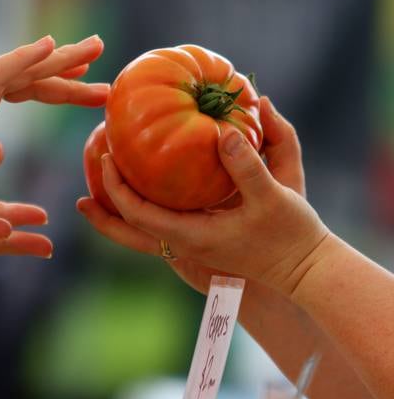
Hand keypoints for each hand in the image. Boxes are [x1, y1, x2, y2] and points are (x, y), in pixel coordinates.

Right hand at [0, 35, 108, 188]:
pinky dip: (26, 57)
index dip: (47, 78)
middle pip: (26, 70)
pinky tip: (51, 47)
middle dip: (65, 62)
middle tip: (98, 51)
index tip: (76, 73)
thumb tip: (0, 150)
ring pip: (22, 68)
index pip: (14, 82)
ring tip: (96, 52)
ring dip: (61, 59)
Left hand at [78, 97, 328, 295]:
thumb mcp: (273, 195)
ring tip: (96, 184)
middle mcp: (183, 243)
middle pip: (127, 225)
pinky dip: (142, 205)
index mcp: (191, 236)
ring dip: (117, 206)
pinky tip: (143, 183)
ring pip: (140, 228)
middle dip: (104, 198)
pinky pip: (158, 222)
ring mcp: (189, 244)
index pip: (137, 212)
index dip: (116, 186)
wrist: (305, 268)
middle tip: (93, 161)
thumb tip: (223, 131)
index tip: (107, 156)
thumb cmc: (290, 234)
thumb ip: (247, 164)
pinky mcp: (199, 239)